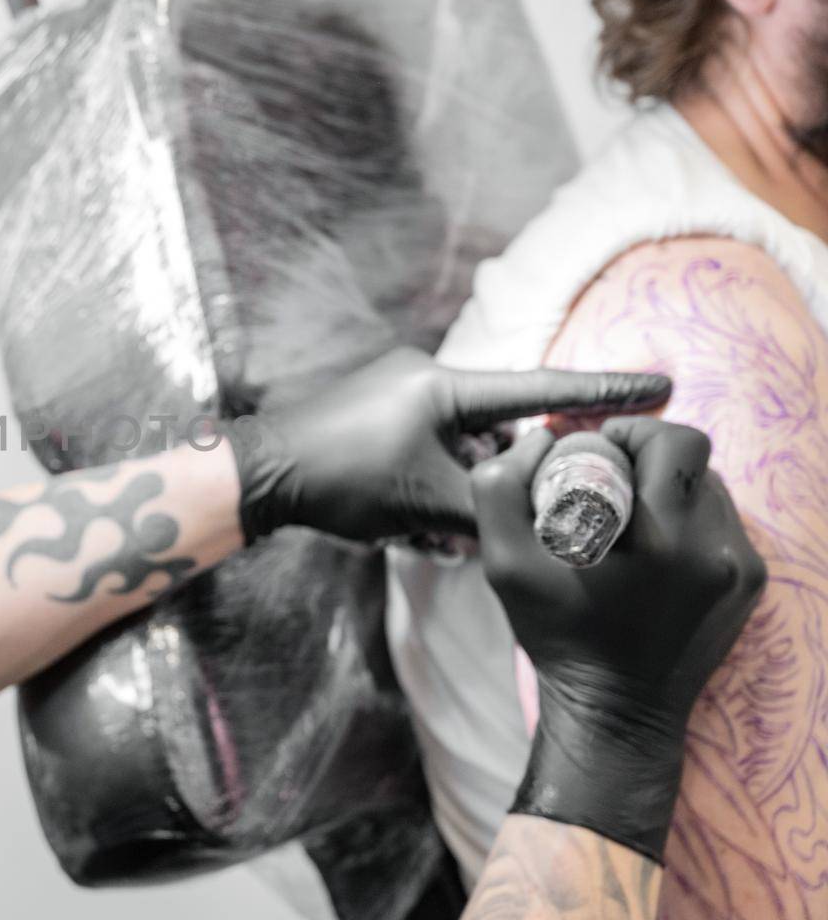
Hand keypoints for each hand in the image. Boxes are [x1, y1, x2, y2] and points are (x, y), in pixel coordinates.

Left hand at [230, 347, 672, 543]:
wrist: (257, 477)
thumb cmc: (338, 479)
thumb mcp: (426, 502)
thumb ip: (495, 506)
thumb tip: (544, 520)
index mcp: (443, 386)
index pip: (540, 388)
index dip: (605, 392)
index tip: (663, 384)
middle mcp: (425, 384)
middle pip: (502, 434)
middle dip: (509, 482)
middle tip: (509, 518)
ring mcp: (400, 404)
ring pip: (466, 455)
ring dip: (466, 499)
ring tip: (443, 536)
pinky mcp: (380, 428)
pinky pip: (433, 460)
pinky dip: (436, 496)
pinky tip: (421, 534)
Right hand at [471, 418, 766, 862]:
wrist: (617, 712)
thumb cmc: (557, 636)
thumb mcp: (503, 565)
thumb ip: (500, 489)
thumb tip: (537, 440)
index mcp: (662, 540)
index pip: (670, 441)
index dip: (629, 435)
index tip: (595, 453)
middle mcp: (715, 549)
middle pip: (696, 455)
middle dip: (650, 453)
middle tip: (612, 476)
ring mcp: (739, 567)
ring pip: (710, 485)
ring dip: (668, 485)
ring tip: (631, 517)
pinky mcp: (749, 584)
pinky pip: (720, 523)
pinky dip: (686, 520)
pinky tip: (654, 550)